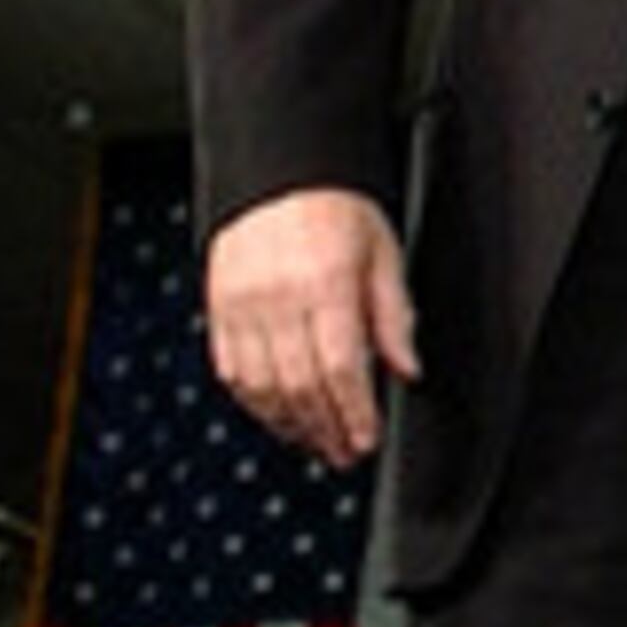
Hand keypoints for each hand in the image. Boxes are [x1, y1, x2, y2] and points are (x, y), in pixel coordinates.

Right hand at [204, 186, 419, 469]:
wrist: (279, 172)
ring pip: (261, 385)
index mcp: (326, 285)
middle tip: (345, 454)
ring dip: (289, 423)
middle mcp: (278, 298)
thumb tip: (408, 370)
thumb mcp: (384, 254)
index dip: (354, 413)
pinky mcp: (218, 307)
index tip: (366, 441)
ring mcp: (241, 305)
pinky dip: (253, 401)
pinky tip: (277, 416)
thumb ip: (394, 316)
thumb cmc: (337, 208)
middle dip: (325, 429)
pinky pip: (231, 369)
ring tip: (315, 442)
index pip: (340, 368)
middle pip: (300, 385)